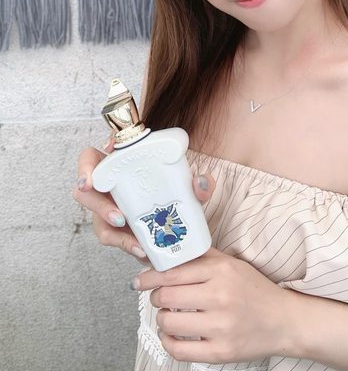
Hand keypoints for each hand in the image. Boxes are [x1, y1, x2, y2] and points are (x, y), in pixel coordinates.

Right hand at [72, 136, 215, 261]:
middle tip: (118, 217)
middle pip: (85, 194)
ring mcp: (108, 209)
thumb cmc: (174, 187)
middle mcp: (107, 187)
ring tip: (135, 240)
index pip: (89, 159)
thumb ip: (198, 182)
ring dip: (115, 232)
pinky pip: (113, 239)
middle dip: (97, 206)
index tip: (90, 180)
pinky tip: (142, 250)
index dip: (84, 167)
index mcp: (117, 165)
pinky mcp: (116, 230)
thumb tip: (201, 184)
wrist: (178, 213)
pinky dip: (127, 244)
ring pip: (98, 221)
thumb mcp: (187, 181)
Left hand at [134, 248, 295, 362]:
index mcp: (221, 271)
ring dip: (162, 319)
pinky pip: (178, 349)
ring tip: (170, 315)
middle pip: (165, 296)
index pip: (172, 272)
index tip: (139, 281)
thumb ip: (202, 257)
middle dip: (156, 297)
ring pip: (168, 322)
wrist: (283, 320)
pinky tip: (173, 334)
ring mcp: (220, 326)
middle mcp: (220, 296)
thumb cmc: (255, 290)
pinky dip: (168, 341)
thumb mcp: (232, 264)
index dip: (149, 277)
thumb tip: (169, 253)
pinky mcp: (220, 351)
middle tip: (160, 297)